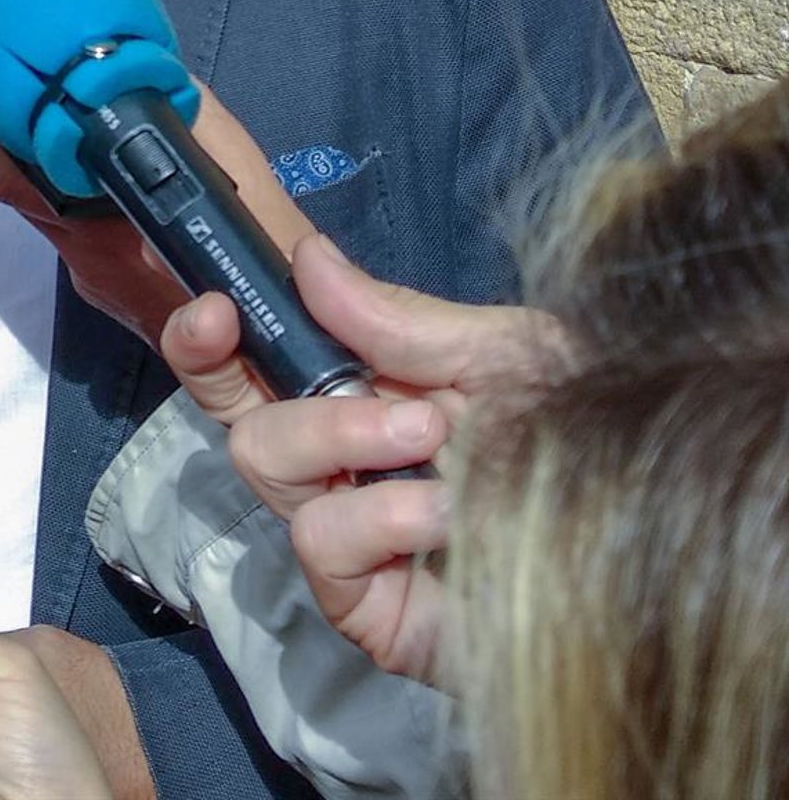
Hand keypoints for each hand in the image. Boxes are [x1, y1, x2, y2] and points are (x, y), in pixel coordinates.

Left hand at [0, 65, 310, 347]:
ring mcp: (90, 271)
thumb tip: (142, 66)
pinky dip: (49, 169)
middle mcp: (81, 253)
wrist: (292, 351)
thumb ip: (187, 118)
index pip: (10, 175)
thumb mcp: (236, 171)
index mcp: (100, 230)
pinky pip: (65, 212)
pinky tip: (55, 131)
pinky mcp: (104, 278)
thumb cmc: (267, 258)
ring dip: (10, 142)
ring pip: (37, 196)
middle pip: (11, 180)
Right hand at [159, 233, 556, 680]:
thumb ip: (397, 318)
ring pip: (266, 462)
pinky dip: (379, 514)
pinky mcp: (366, 606)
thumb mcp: (499, 351)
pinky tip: (444, 512)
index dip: (208, 331)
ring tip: (432, 436)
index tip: (214, 303)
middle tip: (288, 352)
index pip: (252, 358)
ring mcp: (350, 535)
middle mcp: (341, 461)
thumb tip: (307, 256)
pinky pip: (320, 541)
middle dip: (237, 369)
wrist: (654, 538)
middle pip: (234, 412)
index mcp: (362, 390)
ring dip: (342, 433)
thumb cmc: (584, 437)